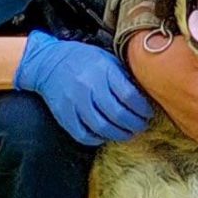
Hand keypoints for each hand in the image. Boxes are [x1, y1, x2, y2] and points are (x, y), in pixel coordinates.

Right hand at [15, 30, 153, 145]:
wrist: (48, 62)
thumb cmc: (84, 60)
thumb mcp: (107, 58)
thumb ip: (124, 76)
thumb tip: (145, 95)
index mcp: (103, 70)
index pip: (129, 95)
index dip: (142, 108)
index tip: (148, 112)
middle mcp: (89, 86)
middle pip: (118, 114)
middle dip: (135, 124)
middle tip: (142, 126)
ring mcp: (75, 102)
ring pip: (102, 127)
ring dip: (120, 134)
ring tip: (129, 133)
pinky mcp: (64, 115)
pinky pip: (83, 134)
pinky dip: (98, 138)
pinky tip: (106, 135)